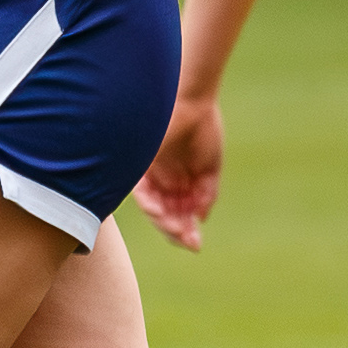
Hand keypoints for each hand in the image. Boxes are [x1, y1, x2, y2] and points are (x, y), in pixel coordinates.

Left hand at [133, 92, 222, 251]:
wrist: (194, 104)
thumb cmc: (203, 129)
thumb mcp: (209, 169)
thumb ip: (205, 194)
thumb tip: (201, 218)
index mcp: (178, 181)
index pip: (175, 213)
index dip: (185, 231)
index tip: (196, 244)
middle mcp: (161, 180)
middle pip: (164, 215)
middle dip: (176, 231)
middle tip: (190, 242)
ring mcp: (150, 174)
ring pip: (151, 208)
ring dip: (164, 223)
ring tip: (179, 231)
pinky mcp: (140, 165)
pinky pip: (139, 191)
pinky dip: (149, 204)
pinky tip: (161, 213)